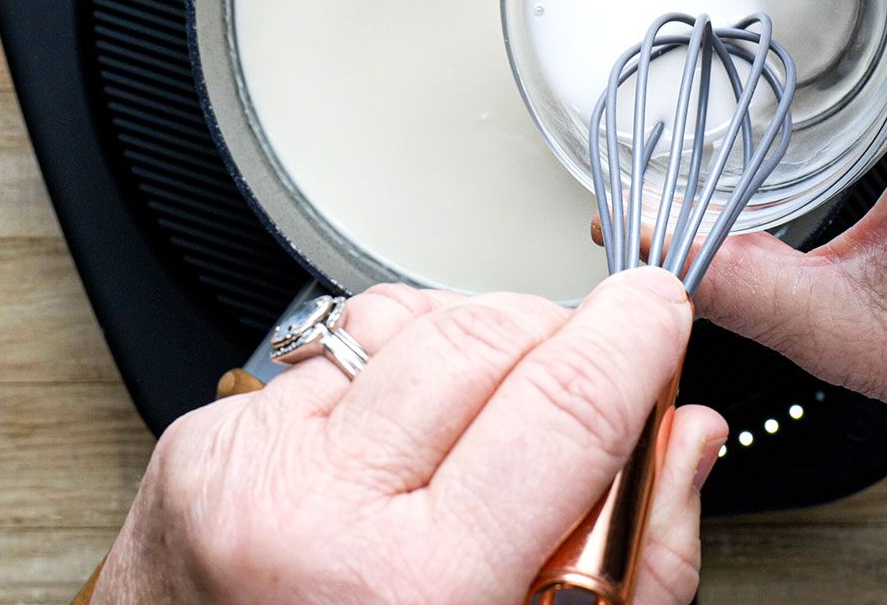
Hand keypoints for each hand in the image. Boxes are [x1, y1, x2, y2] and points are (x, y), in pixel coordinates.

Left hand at [93, 268, 725, 604]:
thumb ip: (639, 560)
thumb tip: (685, 432)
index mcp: (416, 592)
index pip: (565, 402)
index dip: (635, 336)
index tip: (660, 310)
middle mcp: (317, 514)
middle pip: (485, 334)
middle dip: (556, 335)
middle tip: (583, 382)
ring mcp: (248, 468)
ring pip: (406, 320)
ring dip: (468, 348)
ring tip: (479, 429)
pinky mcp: (201, 441)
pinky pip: (331, 353)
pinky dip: (385, 379)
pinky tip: (393, 448)